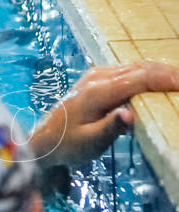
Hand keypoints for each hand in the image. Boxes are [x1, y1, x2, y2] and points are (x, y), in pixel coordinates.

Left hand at [29, 61, 178, 168]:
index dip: (167, 79)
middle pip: (141, 68)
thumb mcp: (91, 142)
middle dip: (169, 73)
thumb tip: (131, 115)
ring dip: (160, 72)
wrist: (44, 140)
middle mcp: (97, 77)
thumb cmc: (68, 145)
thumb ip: (112, 128)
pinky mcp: (97, 79)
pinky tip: (160, 84)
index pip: (139, 78)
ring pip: (136, 67)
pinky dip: (148, 75)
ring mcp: (96, 75)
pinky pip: (128, 71)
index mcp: (97, 91)